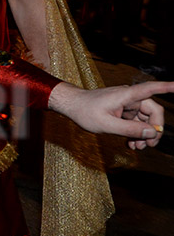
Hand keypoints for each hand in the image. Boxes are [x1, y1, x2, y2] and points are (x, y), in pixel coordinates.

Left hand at [49, 81, 171, 148]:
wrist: (71, 107)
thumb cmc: (84, 111)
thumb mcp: (106, 124)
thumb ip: (130, 129)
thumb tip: (152, 132)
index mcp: (126, 95)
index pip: (150, 89)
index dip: (166, 87)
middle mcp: (129, 97)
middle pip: (153, 112)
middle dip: (153, 130)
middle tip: (148, 146)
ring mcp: (126, 104)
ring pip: (145, 120)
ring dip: (143, 134)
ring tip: (136, 148)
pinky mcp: (122, 111)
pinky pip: (135, 122)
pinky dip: (135, 133)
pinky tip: (131, 144)